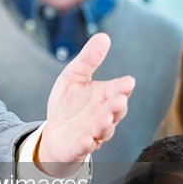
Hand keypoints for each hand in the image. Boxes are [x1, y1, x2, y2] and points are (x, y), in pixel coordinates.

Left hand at [39, 33, 133, 174]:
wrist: (55, 132)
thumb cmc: (69, 104)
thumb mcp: (74, 76)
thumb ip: (88, 60)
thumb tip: (103, 36)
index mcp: (105, 97)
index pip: (118, 91)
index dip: (122, 87)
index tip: (127, 82)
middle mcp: (103, 116)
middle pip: (115, 112)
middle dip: (117, 106)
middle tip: (119, 99)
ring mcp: (92, 132)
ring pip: (103, 130)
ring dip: (105, 125)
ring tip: (104, 118)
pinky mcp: (78, 146)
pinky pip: (85, 146)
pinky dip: (87, 144)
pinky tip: (86, 140)